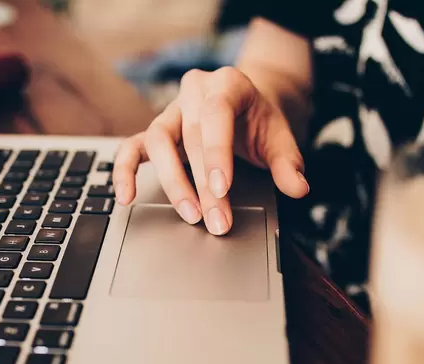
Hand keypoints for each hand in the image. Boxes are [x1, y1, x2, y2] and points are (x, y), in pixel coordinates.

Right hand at [113, 67, 309, 234]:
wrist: (243, 105)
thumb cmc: (258, 120)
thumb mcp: (279, 135)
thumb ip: (289, 162)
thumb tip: (298, 188)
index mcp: (227, 84)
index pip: (216, 115)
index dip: (216, 153)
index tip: (222, 189)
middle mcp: (194, 92)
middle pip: (190, 137)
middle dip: (203, 184)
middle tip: (216, 220)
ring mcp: (171, 111)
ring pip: (157, 141)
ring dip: (172, 182)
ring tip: (189, 214)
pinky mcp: (156, 131)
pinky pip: (132, 147)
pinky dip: (125, 171)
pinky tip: (126, 197)